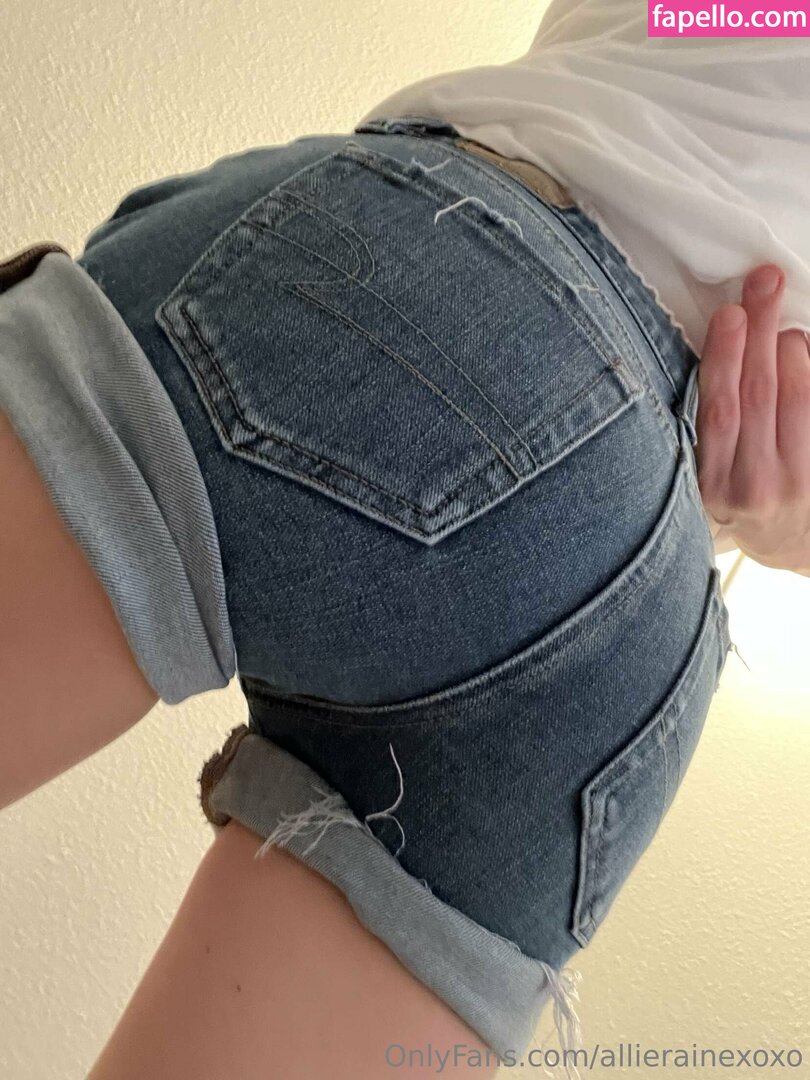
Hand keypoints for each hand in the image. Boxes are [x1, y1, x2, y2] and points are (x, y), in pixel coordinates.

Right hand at [695, 264, 809, 575]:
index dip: (724, 357)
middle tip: (763, 285)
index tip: (729, 315)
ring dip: (791, 349)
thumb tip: (727, 348)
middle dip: (760, 331)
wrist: (788, 542)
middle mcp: (754, 486)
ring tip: (782, 326)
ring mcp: (795, 481)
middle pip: (759, 393)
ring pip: (796, 397)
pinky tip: (803, 350)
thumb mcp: (712, 475)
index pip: (719, 410)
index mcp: (714, 484)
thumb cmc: (743, 499)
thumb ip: (715, 424)